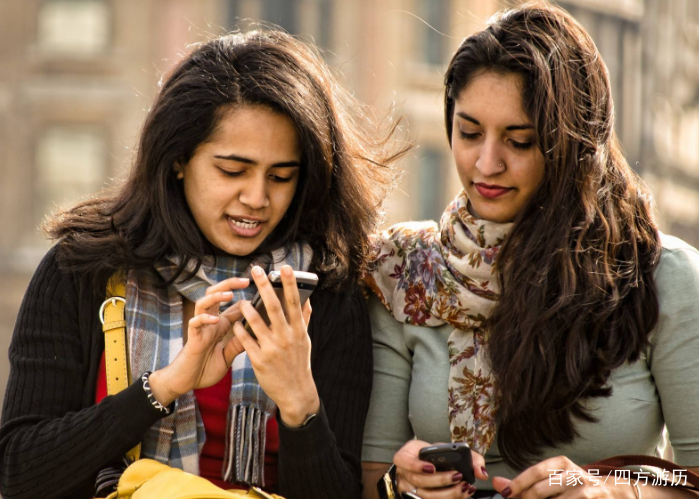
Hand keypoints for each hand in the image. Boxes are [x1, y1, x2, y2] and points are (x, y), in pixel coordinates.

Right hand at [149, 277, 249, 404]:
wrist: (187, 383)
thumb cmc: (206, 369)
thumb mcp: (228, 355)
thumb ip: (239, 344)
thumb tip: (256, 333)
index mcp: (221, 325)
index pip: (233, 305)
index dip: (245, 296)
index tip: (260, 289)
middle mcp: (210, 322)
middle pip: (216, 294)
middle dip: (229, 284)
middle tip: (245, 280)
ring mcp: (200, 328)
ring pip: (203, 303)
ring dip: (216, 297)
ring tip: (229, 294)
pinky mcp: (192, 337)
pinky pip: (195, 323)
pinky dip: (204, 319)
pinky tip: (215, 319)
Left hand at [232, 265, 318, 425]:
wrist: (296, 392)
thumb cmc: (299, 363)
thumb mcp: (305, 341)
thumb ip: (304, 319)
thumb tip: (308, 299)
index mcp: (298, 330)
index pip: (294, 302)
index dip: (290, 284)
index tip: (285, 267)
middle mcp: (286, 337)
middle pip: (274, 307)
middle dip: (265, 287)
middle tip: (256, 270)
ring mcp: (272, 349)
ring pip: (256, 323)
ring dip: (247, 308)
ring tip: (241, 299)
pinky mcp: (259, 360)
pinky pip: (246, 341)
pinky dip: (240, 330)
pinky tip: (235, 322)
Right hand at [393, 440, 486, 498]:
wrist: (423, 465)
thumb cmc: (433, 456)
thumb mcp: (445, 449)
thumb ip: (468, 456)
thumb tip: (481, 473)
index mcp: (405, 456)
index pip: (404, 460)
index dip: (416, 465)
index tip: (432, 467)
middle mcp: (404, 474)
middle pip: (419, 481)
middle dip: (440, 480)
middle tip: (458, 476)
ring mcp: (409, 490)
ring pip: (425, 496)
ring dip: (447, 493)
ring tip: (464, 487)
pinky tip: (462, 495)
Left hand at [492, 456, 635, 498]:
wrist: (614, 494)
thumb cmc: (574, 488)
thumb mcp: (551, 481)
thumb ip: (524, 483)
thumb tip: (495, 482)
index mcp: (561, 463)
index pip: (535, 472)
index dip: (518, 484)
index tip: (505, 494)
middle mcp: (574, 473)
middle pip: (541, 490)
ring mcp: (586, 488)